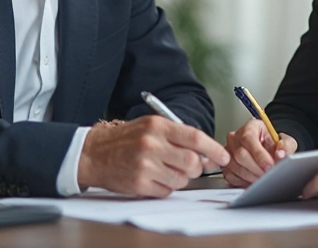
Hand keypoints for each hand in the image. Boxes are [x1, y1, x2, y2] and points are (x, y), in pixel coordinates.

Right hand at [77, 115, 229, 196]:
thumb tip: (205, 153)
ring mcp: (145, 165)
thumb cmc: (126, 139)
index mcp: (158, 126)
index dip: (214, 149)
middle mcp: (152, 144)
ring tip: (165, 170)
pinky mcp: (139, 184)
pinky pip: (166, 191)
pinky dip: (165, 187)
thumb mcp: (150, 126)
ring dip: (179, 178)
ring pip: (182, 179)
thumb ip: (177, 136)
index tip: (223, 156)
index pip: (195, 138)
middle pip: (192, 162)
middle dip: (196, 167)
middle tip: (189, 166)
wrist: (94, 153)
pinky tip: (153, 178)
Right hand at [222, 119, 297, 186]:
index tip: (270, 166)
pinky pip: (231, 176)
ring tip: (263, 179)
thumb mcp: (286, 141)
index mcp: (250, 127)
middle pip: (240, 155)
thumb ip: (286, 146)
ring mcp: (228, 152)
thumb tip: (281, 155)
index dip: (260, 155)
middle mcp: (235, 138)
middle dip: (257, 169)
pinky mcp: (225, 165)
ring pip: (235, 167)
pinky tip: (254, 181)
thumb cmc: (274, 144)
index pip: (249, 139)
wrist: (268, 150)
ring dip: (251, 177)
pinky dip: (243, 182)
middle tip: (269, 175)